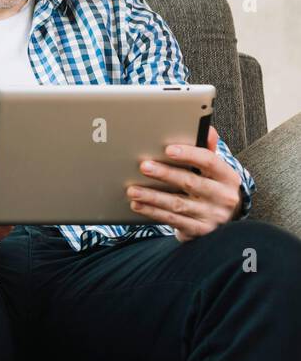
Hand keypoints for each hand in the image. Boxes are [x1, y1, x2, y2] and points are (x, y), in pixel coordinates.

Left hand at [128, 125, 243, 241]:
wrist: (224, 221)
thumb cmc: (213, 187)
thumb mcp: (215, 170)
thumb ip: (208, 149)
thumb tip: (207, 129)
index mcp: (228, 177)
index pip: (210, 161)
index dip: (189, 154)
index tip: (168, 149)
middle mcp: (223, 197)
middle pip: (190, 182)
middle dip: (165, 174)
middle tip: (143, 166)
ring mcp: (212, 215)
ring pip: (177, 204)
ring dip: (152, 196)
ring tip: (132, 189)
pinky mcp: (200, 231)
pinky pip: (172, 220)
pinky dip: (152, 212)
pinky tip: (137, 205)